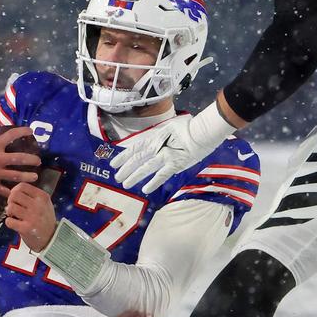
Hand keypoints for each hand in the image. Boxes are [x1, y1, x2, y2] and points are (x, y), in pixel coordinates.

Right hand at [0, 121, 40, 194]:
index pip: (11, 135)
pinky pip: (3, 190)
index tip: (30, 131)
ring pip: (15, 176)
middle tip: (38, 160)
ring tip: (35, 177)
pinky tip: (19, 192)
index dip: (23, 131)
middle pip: (19, 159)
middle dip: (31, 159)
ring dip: (27, 176)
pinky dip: (12, 192)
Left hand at [5, 182, 57, 251]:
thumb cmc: (46, 220)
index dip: (15, 190)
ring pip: (11, 207)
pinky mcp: (26, 228)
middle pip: (14, 195)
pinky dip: (9, 222)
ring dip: (9, 211)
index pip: (22, 186)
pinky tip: (14, 223)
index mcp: (42, 197)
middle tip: (13, 206)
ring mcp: (32, 217)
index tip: (15, 196)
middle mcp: (38, 205)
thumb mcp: (45, 204)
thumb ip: (32, 196)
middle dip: (10, 200)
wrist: (52, 239)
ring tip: (13, 215)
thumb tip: (14, 192)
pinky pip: (9, 221)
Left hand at [111, 102, 237, 193]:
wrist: (202, 131)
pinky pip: (161, 175)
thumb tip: (157, 141)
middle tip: (116, 177)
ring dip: (134, 176)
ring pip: (145, 167)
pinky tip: (145, 189)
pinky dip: (153, 183)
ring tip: (125, 183)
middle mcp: (157, 146)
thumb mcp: (171, 127)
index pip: (135, 147)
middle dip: (125, 168)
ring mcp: (165, 156)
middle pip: (137, 158)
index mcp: (155, 137)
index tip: (114, 163)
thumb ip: (162, 135)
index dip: (124, 155)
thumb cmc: (190, 126)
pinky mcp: (175, 164)